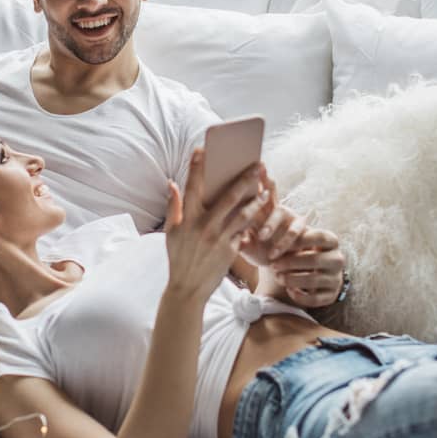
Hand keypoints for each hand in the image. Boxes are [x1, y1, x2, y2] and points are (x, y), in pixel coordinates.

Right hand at [164, 149, 270, 304]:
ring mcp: (219, 238)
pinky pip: (245, 231)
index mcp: (186, 219)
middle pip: (228, 197)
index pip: (191, 187)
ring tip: (265, 189)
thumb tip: (172, 183)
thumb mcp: (170, 232)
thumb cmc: (178, 258)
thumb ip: (173, 206)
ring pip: (243, 214)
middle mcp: (204, 226)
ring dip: (256, 200)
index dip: (196, 167)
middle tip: (256, 165)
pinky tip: (262, 210)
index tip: (201, 149)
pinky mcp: (231, 250)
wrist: (188, 288)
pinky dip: (253, 220)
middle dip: (243, 179)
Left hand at [238, 167, 304, 266]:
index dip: (245, 177)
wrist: (280, 267)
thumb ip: (230, 229)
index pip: (249, 189)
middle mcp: (272, 206)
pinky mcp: (300, 228)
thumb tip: (208, 221)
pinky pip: (294, 231)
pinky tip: (274, 253)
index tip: (237, 165)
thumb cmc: (257, 251)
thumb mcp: (241, 240)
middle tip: (261, 174)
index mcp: (255, 207)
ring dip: (270, 224)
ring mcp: (287, 215)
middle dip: (265, 180)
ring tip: (261, 236)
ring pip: (279, 212)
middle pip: (269, 189)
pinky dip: (284, 242)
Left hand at [262, 228, 345, 308]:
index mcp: (331, 241)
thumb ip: (279, 236)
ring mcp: (336, 279)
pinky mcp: (332, 296)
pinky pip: (315, 299)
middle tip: (273, 265)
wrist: (307, 274)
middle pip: (315, 259)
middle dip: (290, 263)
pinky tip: (289, 290)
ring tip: (278, 277)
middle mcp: (338, 259)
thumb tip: (244, 240)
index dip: (298, 240)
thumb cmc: (297, 252)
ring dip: (292, 279)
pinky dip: (300, 296)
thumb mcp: (293, 241)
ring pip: (314, 279)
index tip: (280, 245)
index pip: (319, 236)